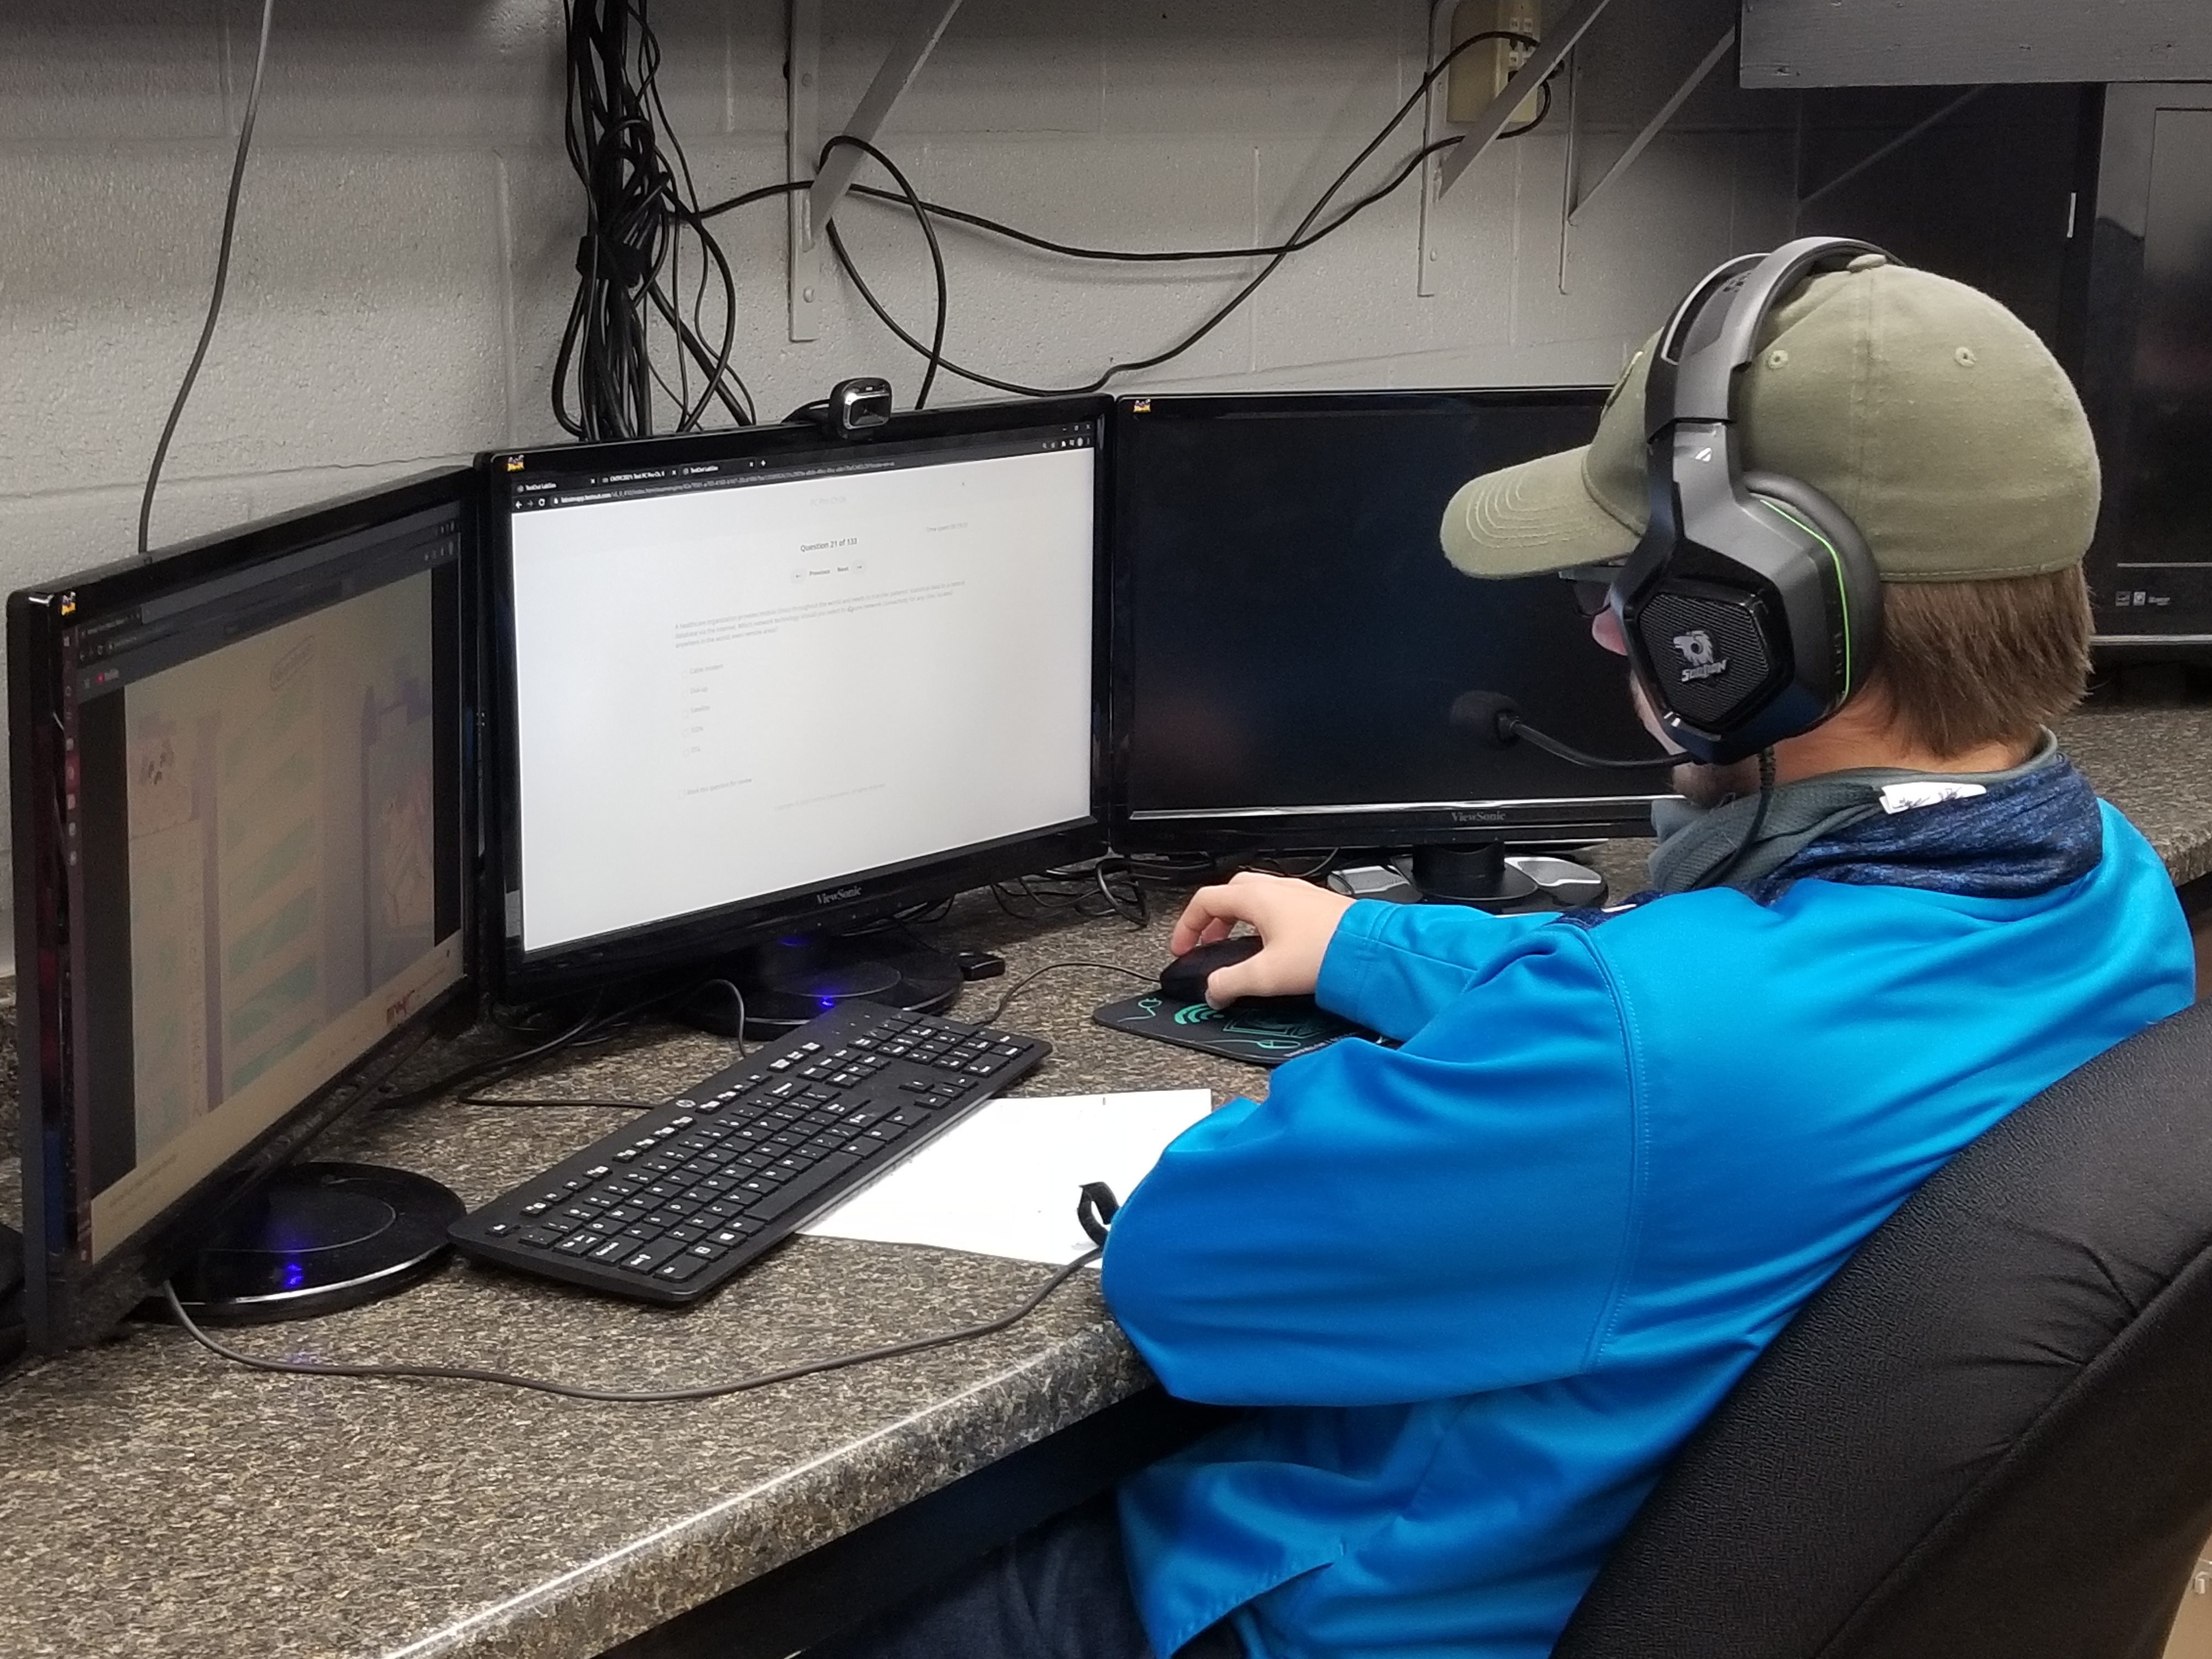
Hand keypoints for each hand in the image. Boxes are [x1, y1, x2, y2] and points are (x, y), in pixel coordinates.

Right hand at [1170, 872, 1354, 1006]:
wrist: (1370, 950)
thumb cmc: (1325, 952)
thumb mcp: (1266, 975)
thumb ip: (1231, 983)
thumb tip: (1214, 991)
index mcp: (1257, 897)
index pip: (1206, 900)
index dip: (1187, 925)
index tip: (1184, 947)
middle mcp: (1277, 889)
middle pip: (1230, 893)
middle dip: (1213, 919)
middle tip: (1209, 943)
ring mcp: (1299, 894)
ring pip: (1256, 897)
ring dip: (1238, 919)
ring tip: (1238, 946)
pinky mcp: (1317, 906)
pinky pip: (1279, 906)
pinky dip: (1263, 922)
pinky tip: (1273, 946)